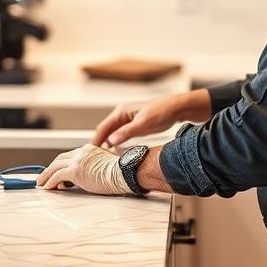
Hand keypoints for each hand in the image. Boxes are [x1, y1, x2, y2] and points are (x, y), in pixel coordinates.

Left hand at [36, 143, 129, 194]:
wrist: (125, 173)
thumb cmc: (121, 173)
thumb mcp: (106, 166)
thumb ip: (95, 167)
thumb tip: (89, 177)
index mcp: (89, 150)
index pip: (71, 155)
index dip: (62, 164)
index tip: (56, 171)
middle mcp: (82, 152)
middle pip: (60, 159)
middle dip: (50, 168)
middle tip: (45, 176)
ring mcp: (78, 160)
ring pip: (55, 166)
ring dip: (46, 175)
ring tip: (41, 183)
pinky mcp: (75, 170)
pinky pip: (57, 176)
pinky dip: (50, 182)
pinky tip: (47, 188)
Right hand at [92, 89, 209, 146]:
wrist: (176, 108)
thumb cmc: (161, 112)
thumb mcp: (143, 124)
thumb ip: (126, 132)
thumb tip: (111, 141)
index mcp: (121, 112)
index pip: (103, 127)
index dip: (95, 140)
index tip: (90, 152)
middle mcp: (122, 115)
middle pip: (105, 130)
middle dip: (99, 142)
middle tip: (94, 158)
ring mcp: (128, 120)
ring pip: (112, 133)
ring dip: (107, 143)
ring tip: (102, 157)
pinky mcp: (134, 125)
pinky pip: (120, 135)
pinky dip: (116, 143)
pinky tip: (116, 151)